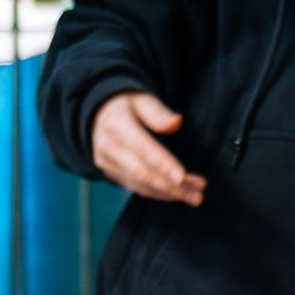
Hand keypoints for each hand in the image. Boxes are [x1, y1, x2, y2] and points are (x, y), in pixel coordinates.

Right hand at [92, 92, 206, 205]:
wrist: (96, 113)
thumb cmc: (126, 104)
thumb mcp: (141, 98)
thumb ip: (157, 111)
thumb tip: (176, 123)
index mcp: (116, 124)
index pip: (142, 149)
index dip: (163, 164)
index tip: (183, 177)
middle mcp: (108, 147)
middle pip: (142, 173)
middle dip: (172, 186)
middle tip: (198, 193)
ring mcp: (107, 163)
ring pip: (140, 185)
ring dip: (169, 193)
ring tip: (194, 196)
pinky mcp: (110, 174)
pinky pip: (136, 188)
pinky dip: (158, 194)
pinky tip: (177, 194)